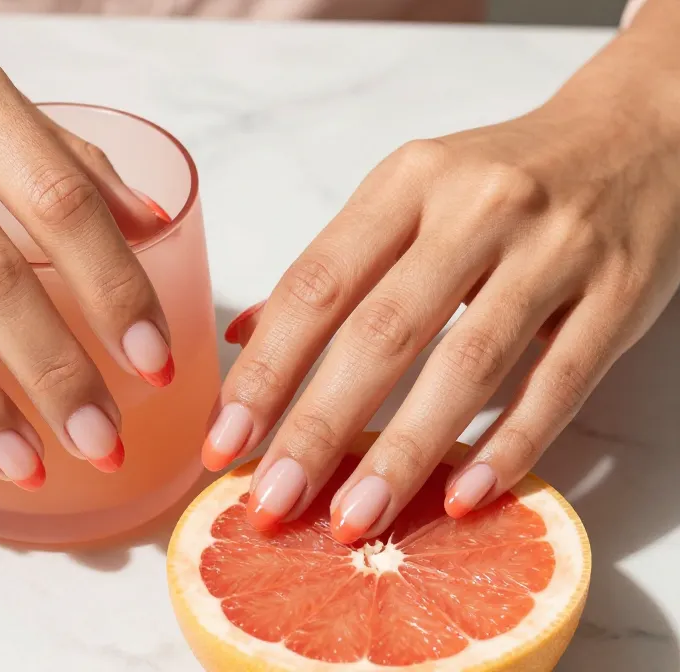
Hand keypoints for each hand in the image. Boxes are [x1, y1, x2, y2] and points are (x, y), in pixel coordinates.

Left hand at [204, 28, 679, 538]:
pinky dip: (508, 446)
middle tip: (272, 500)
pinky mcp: (618, 293)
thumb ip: (332, 267)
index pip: (316, 284)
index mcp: (407, 182)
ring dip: (403, 453)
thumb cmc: (502, 180)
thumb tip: (244, 339)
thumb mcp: (409, 195)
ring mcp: (554, 250)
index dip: (264, 370)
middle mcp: (476, 207)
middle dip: (317, 427)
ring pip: (467, 364)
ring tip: (353, 519)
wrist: (641, 135)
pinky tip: (462, 497)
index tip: (223, 441)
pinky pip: (558, 382)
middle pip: (381, 331)